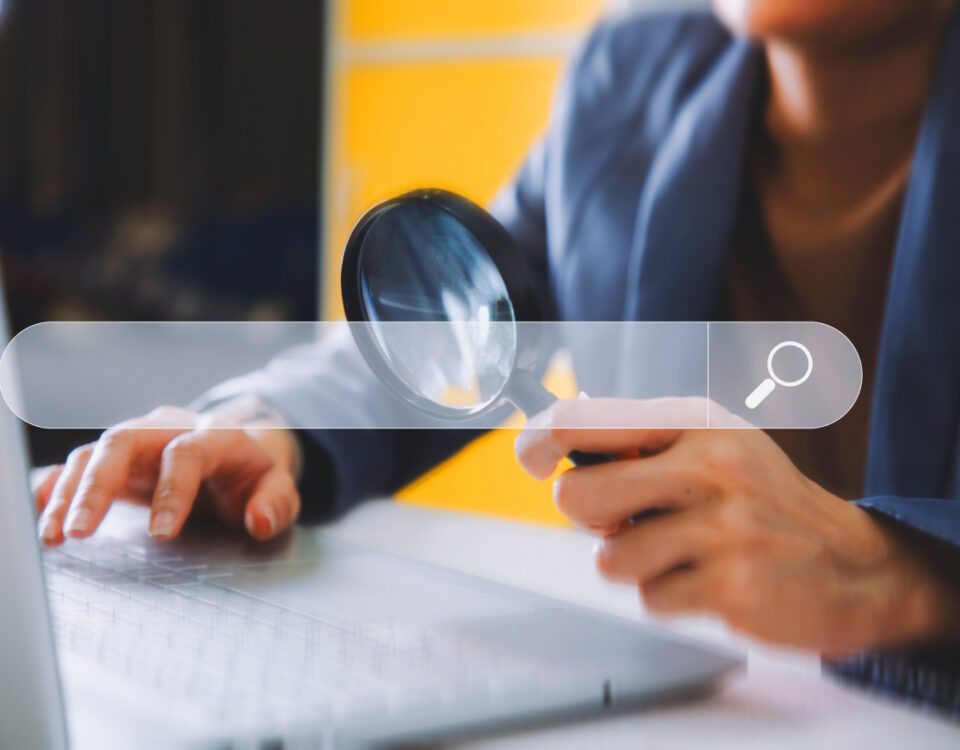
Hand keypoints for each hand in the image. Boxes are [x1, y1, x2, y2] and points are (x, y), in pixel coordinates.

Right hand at [34, 406, 301, 545]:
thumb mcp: (277, 487)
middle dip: (97, 486)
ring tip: (54, 536)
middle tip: (80, 531)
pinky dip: (56, 488)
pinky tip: (41, 514)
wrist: (236, 449)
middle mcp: (168, 431)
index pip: (187, 454)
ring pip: (93, 453)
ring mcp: (138, 441)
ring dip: (68, 494)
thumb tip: (259, 520)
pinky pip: (77, 465)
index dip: (173, 492)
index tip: (161, 534)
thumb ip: (276, 503)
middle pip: (123, 441)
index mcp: (215, 436)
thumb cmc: (253, 474)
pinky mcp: (116, 458)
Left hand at [516, 397, 959, 653]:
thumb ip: (641, 444)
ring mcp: (723, 526)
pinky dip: (670, 597)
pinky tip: (709, 580)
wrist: (856, 565)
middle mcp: (710, 464)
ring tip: (683, 553)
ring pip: (610, 557)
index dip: (540, 439)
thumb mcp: (714, 446)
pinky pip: (650, 599)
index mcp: (696, 422)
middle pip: (577, 495)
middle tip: (623, 518)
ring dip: (636, 565)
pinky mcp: (731, 585)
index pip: (586, 417)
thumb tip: (555, 451)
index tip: (532, 458)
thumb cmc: (764, 503)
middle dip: (587, 518)